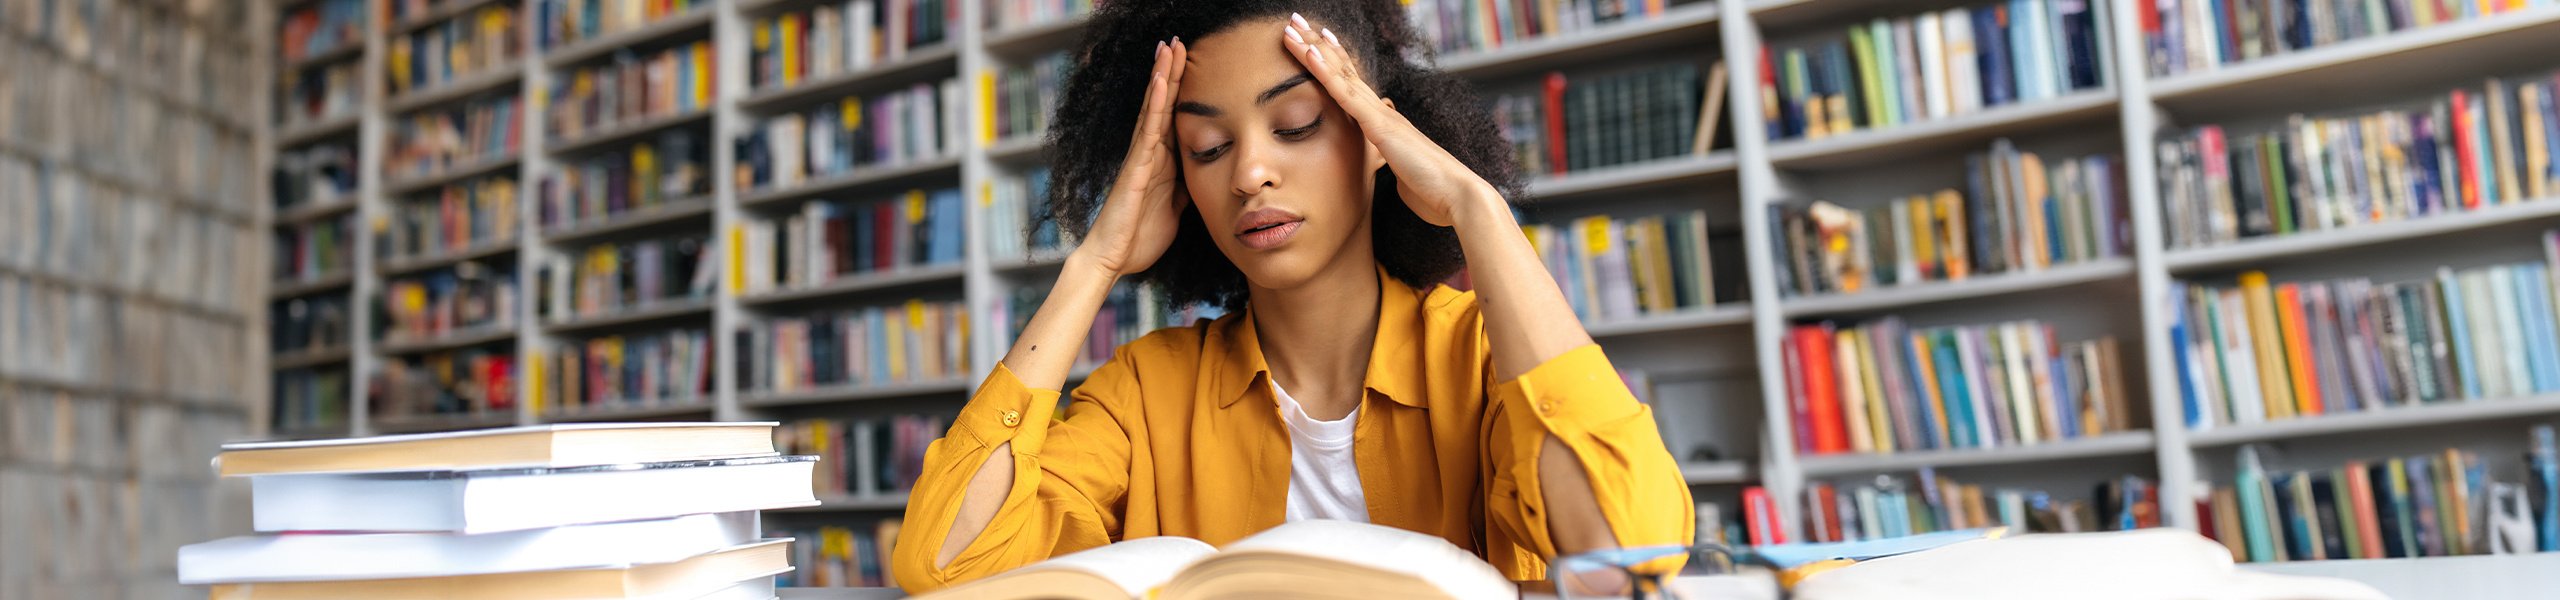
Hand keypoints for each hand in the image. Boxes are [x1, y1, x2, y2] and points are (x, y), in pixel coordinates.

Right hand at [1075, 39, 1192, 275]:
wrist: (1115, 259)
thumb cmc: (1140, 236)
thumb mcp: (1176, 208)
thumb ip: (1185, 187)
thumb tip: (1202, 175)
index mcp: (1160, 160)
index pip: (1173, 116)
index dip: (1180, 89)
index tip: (1190, 61)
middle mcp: (1149, 152)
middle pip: (1161, 103)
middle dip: (1170, 71)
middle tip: (1178, 40)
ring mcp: (1141, 157)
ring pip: (1154, 108)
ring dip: (1162, 76)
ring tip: (1169, 46)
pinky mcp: (1137, 167)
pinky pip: (1148, 129)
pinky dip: (1156, 103)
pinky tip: (1162, 80)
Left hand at [1282, 13, 1496, 226]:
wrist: (1456, 194)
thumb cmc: (1431, 189)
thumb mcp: (1401, 170)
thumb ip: (1389, 157)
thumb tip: (1385, 154)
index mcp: (1384, 121)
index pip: (1352, 84)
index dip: (1332, 62)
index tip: (1313, 42)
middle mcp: (1381, 110)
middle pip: (1344, 70)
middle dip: (1317, 45)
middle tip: (1297, 20)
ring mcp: (1380, 115)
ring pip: (1340, 74)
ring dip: (1314, 48)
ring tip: (1294, 25)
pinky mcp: (1379, 125)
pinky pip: (1346, 94)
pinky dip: (1327, 72)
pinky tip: (1310, 53)